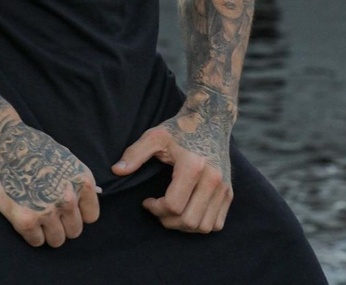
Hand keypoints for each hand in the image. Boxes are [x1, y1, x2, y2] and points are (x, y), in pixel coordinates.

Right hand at [0, 120, 100, 247]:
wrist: (2, 141)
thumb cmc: (33, 147)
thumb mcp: (65, 158)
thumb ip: (76, 181)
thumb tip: (89, 197)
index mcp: (81, 181)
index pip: (91, 216)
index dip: (78, 213)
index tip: (66, 208)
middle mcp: (68, 198)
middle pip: (75, 231)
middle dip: (62, 224)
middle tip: (48, 212)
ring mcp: (48, 211)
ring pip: (57, 240)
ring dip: (47, 232)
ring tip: (36, 215)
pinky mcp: (26, 220)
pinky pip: (36, 242)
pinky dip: (31, 234)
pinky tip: (24, 216)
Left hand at [112, 107, 232, 233]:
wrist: (210, 119)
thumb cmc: (179, 129)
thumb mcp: (155, 136)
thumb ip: (135, 154)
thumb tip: (117, 170)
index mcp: (193, 166)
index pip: (174, 205)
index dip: (155, 209)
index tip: (147, 201)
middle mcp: (212, 178)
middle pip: (189, 220)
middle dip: (168, 221)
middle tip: (157, 209)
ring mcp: (223, 186)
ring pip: (204, 226)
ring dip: (184, 227)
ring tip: (171, 212)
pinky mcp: (229, 191)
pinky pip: (217, 223)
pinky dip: (201, 225)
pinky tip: (187, 211)